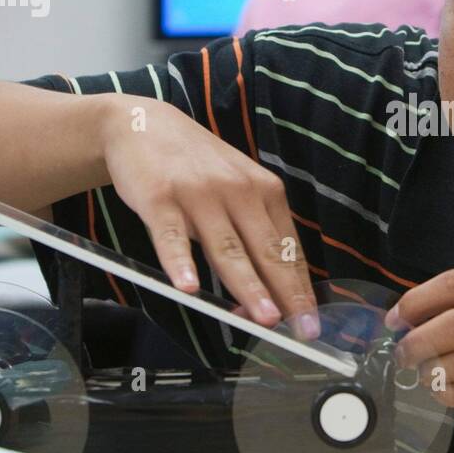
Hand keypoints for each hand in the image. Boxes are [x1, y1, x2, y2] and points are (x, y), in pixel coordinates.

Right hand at [99, 95, 318, 334]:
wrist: (143, 124)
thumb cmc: (196, 164)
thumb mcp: (236, 186)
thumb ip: (250, 232)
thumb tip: (266, 288)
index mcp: (264, 190)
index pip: (287, 248)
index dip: (300, 288)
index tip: (310, 321)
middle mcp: (238, 190)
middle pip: (265, 250)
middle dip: (285, 293)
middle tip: (300, 328)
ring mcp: (199, 194)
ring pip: (227, 248)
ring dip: (246, 285)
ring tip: (262, 317)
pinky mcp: (160, 197)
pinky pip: (172, 236)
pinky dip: (180, 262)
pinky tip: (188, 288)